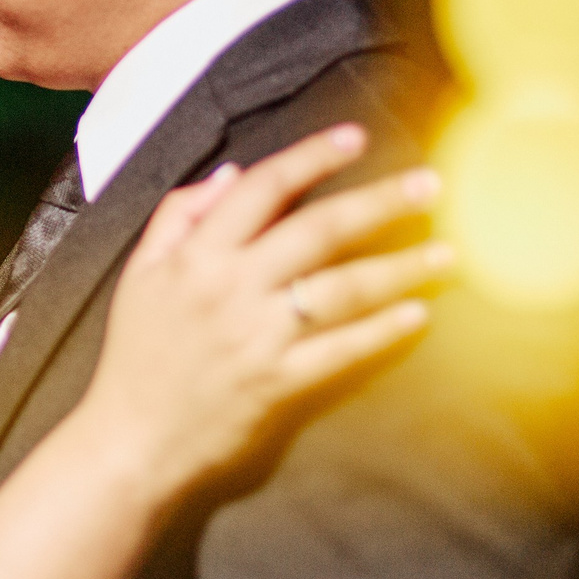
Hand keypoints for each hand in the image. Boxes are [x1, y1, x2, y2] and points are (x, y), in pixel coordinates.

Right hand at [82, 124, 447, 504]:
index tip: (355, 137)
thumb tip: (229, 175)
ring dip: (401, 267)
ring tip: (447, 252)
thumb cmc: (136, 354)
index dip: (311, 157)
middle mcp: (233, 288)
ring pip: (343, 289)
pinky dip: (382, 331)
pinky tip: (417, 314)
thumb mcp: (139, 273)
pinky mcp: (280, 384)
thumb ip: (178, 216)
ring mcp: (260, 337)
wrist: (131, 440)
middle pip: (319, 230)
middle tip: (431, 185)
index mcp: (197, 256)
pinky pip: (342, 350)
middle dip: (381, 202)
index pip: (262, 188)